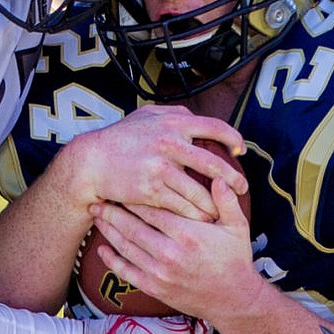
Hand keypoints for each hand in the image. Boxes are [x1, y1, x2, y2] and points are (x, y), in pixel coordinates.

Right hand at [60, 103, 246, 221]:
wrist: (91, 161)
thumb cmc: (119, 138)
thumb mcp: (146, 116)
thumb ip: (172, 114)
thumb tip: (195, 117)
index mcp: (173, 122)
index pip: (214, 126)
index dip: (233, 138)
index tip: (240, 150)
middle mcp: (170, 142)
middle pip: (213, 164)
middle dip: (232, 179)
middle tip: (242, 188)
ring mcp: (161, 167)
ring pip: (198, 190)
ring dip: (214, 203)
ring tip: (222, 210)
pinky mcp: (151, 189)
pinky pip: (181, 205)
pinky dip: (194, 214)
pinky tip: (200, 219)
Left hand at [88, 178, 257, 325]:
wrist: (233, 299)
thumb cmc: (235, 260)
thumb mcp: (237, 227)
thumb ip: (226, 202)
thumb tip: (218, 178)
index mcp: (188, 234)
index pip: (152, 211)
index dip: (134, 198)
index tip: (121, 186)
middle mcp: (170, 253)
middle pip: (132, 228)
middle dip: (112, 213)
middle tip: (97, 200)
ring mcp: (160, 273)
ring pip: (126, 248)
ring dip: (108, 232)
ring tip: (97, 217)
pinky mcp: (155, 288)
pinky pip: (127, 272)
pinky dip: (112, 261)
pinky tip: (101, 250)